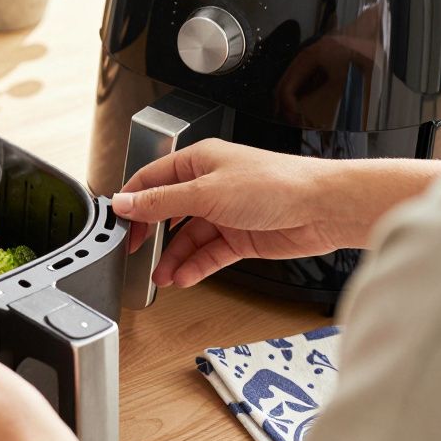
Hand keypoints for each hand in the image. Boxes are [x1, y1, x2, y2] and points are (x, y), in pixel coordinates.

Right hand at [115, 139, 440, 287]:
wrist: (324, 208)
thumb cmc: (276, 184)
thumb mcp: (206, 192)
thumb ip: (162, 202)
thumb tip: (125, 202)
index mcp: (198, 162)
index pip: (151, 180)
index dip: (132, 202)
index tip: (116, 223)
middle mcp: (209, 186)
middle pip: (167, 212)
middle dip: (150, 235)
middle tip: (134, 254)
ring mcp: (225, 213)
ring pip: (187, 238)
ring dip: (172, 257)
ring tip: (161, 277)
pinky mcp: (241, 237)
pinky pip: (209, 254)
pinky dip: (195, 266)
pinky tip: (184, 277)